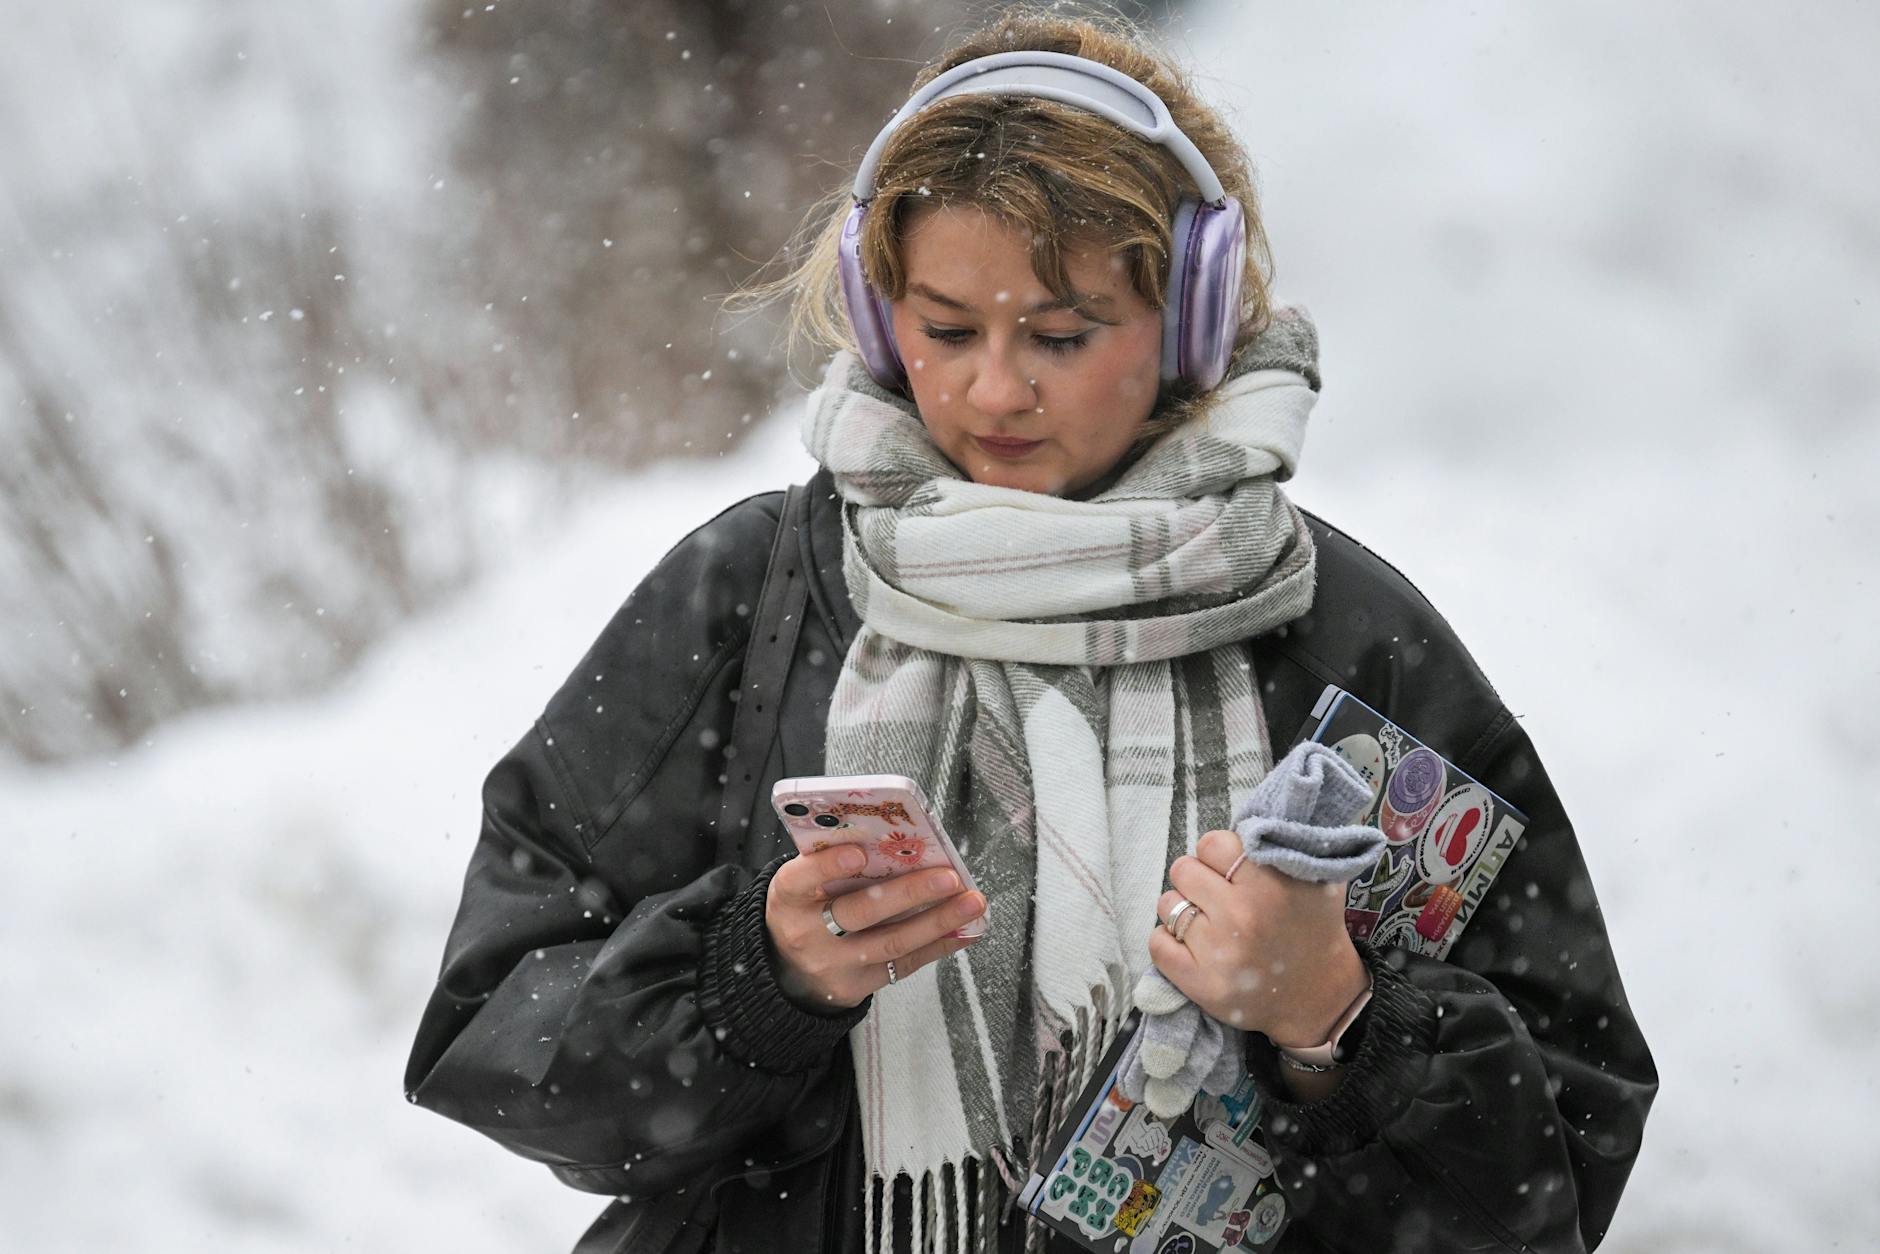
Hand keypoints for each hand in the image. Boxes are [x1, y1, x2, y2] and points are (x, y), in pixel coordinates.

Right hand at [766, 845, 985, 1010]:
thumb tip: (895, 837)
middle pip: (859, 913)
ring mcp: (834, 964)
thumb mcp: (802, 883)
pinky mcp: (858, 986)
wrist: (788, 971)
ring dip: (938, 921)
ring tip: (971, 902)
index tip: (859, 854)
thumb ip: (833, 860)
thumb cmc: (806, 909)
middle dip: (909, 893)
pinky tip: (966, 929)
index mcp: (788, 898)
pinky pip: (905, 964)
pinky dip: (940, 945)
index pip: (801, 880)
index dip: (828, 866)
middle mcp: (807, 934)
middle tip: (949, 876)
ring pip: (891, 942)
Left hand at [1147, 828, 1366, 1047]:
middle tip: (1217, 896)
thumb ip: (1284, 843)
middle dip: (1198, 880)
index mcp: (1270, 883)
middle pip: (1183, 869)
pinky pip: (1157, 943)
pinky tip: (1193, 945)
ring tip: (1207, 922)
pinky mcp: (1200, 983)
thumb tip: (1248, 817)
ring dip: (1182, 909)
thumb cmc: (1312, 930)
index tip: (1229, 870)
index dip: (1218, 854)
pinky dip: (1168, 941)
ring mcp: (1219, 952)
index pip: (1212, 842)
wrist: (1319, 997)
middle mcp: (1242, 915)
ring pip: (1167, 904)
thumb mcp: (1314, 878)